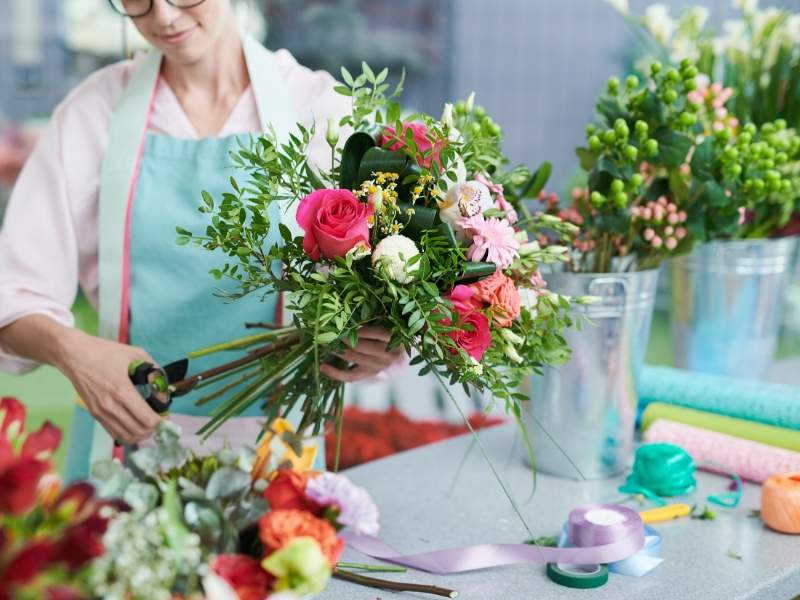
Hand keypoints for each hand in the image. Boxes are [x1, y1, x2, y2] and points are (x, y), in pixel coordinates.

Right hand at [56, 329, 161, 443]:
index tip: (166, 416)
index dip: (161, 421)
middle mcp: (110, 406)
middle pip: (139, 431)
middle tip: (160, 421)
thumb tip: (164, 383)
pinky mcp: (94, 414)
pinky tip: (135, 426)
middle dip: (154, 429)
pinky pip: (114, 433)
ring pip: (126, 436)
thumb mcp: (134, 353)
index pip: (147, 419)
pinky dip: (128, 434)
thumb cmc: (104, 352)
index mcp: (122, 391)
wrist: (73, 355)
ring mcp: (101, 412)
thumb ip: (153, 368)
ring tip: (149, 425)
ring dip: (141, 434)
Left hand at [320, 326, 407, 382]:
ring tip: (324, 342)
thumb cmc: (391, 330)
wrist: (401, 352)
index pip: (375, 332)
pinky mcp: (371, 375)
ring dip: (337, 350)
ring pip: (354, 359)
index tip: (343, 322)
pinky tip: (322, 367)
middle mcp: (389, 355)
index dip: (357, 328)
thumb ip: (374, 318)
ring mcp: (380, 367)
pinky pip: (351, 376)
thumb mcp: (388, 322)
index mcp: (396, 338)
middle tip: (328, 330)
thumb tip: (348, 312)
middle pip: (361, 346)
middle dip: (342, 338)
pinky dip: (335, 373)